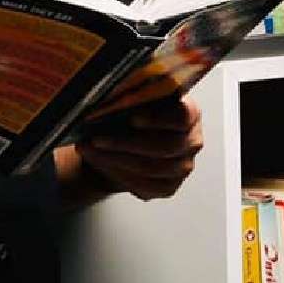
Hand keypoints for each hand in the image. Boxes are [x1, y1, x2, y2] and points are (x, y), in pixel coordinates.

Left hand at [75, 95, 203, 200]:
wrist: (126, 141)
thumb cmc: (132, 114)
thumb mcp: (133, 98)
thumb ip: (130, 96)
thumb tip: (109, 98)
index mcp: (190, 112)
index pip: (183, 116)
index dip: (159, 119)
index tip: (133, 119)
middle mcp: (191, 141)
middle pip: (167, 146)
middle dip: (127, 143)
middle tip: (98, 138)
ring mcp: (183, 166)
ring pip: (153, 168)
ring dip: (117, 159)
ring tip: (91, 150)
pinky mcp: (169, 186)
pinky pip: (146, 186)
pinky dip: (119, 174)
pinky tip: (101, 163)